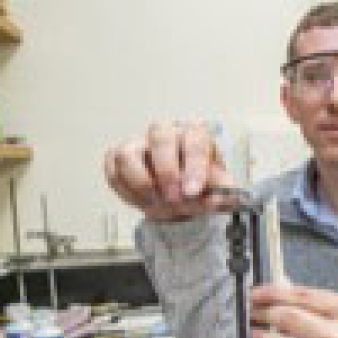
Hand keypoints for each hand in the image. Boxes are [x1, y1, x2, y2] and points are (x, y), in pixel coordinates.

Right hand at [104, 121, 235, 220]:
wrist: (181, 196)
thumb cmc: (200, 184)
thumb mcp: (218, 188)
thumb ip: (222, 192)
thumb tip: (224, 197)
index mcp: (194, 133)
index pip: (194, 140)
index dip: (193, 167)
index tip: (192, 191)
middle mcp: (165, 132)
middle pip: (160, 138)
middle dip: (166, 172)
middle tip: (175, 199)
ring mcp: (137, 144)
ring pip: (127, 154)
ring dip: (142, 184)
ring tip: (158, 205)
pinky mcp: (116, 159)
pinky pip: (113, 173)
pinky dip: (128, 193)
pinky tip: (146, 204)